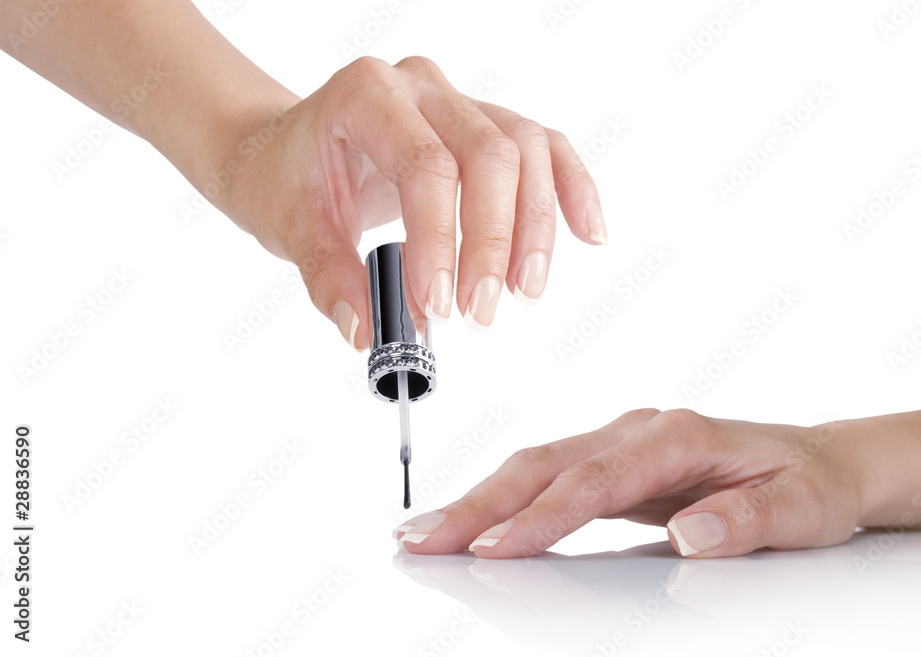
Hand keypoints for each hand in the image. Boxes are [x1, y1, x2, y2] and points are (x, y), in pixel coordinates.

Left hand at [214, 55, 604, 347]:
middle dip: (494, 240)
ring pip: (527, 150)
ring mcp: (459, 101)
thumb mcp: (291, 227)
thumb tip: (369, 332)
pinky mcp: (484, 126)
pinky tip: (588, 234)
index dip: (441, 238)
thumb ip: (330, 278)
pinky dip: (570, 190)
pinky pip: (544, 147)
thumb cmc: (287, 177)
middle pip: (490, 152)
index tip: (438, 305)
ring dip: (535, 226)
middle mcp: (422, 87)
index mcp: (367, 94)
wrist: (284, 150)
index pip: (425, 163)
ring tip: (524, 292)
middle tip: (481, 313)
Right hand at [393, 408, 865, 557]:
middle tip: (422, 537)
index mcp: (677, 437)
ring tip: (425, 529)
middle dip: (478, 502)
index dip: (538, 515)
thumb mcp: (799, 508)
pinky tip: (473, 520)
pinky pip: (547, 476)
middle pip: (543, 463)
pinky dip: (503, 497)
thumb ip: (745, 518)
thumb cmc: (808, 483)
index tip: (492, 547)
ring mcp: (621, 443)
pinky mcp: (613, 462)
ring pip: (535, 464)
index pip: (592, 481)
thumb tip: (691, 535)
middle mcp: (639, 431)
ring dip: (478, 497)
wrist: (819, 462)